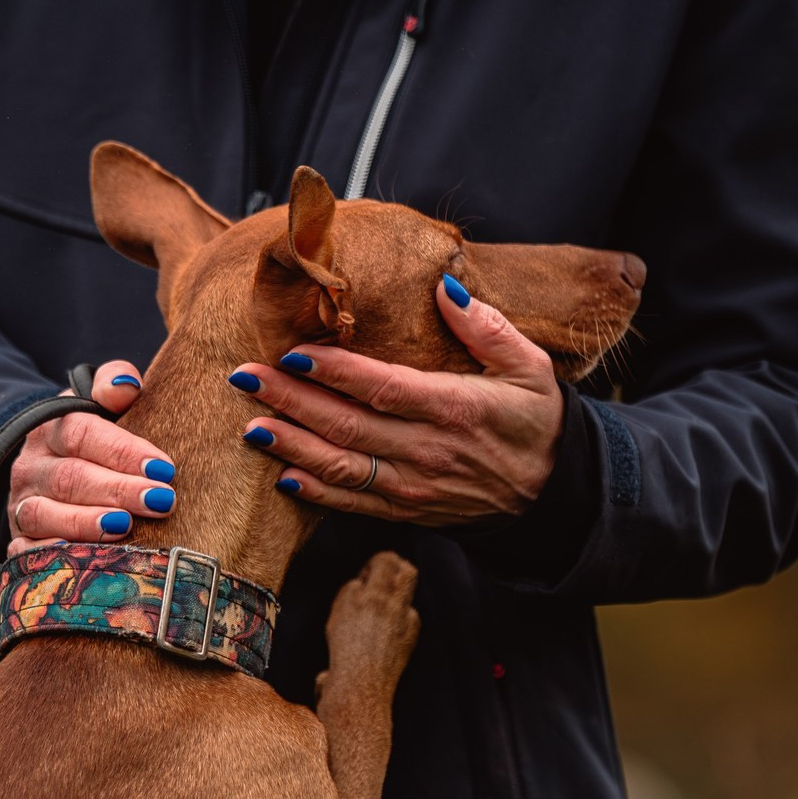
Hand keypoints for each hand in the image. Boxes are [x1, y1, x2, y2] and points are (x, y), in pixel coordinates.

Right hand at [7, 360, 174, 552]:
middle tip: (160, 501)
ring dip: (86, 522)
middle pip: (70, 477)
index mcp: (51, 429)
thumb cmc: (95, 443)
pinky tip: (80, 558)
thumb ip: (113, 384)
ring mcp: (22, 506)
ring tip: (124, 526)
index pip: (82, 433)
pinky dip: (48, 555)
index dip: (122, 450)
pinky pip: (25, 552)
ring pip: (45, 514)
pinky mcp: (20, 541)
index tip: (163, 467)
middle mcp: (31, 467)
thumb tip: (126, 385)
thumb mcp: (99, 405)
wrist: (51, 473)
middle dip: (118, 489)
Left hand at [229, 276, 563, 525]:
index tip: (293, 351)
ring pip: (343, 467)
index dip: (335, 371)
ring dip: (292, 447)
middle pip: (348, 426)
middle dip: (291, 401)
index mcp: (456, 408)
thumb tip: (445, 286)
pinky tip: (283, 473)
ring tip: (250, 426)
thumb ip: (486, 327)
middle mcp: (429, 451)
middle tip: (245, 378)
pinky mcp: (407, 512)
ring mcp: (415, 487)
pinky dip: (317, 492)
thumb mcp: (531, 366)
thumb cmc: (536, 420)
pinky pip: (354, 504)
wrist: (552, 493)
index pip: (383, 387)